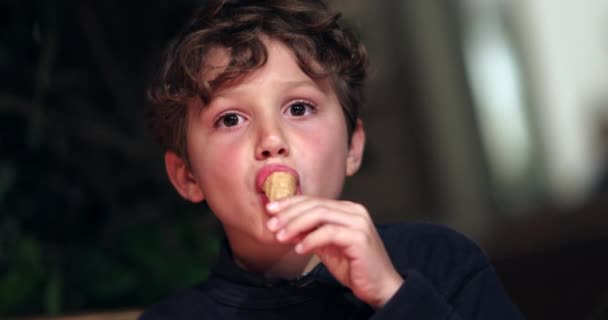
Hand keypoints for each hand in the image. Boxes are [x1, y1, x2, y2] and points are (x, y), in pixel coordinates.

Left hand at [266, 196, 403, 307]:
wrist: (379, 286)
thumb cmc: (354, 267)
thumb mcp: (327, 247)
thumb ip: (310, 234)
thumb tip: (286, 226)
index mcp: (347, 210)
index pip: (314, 200)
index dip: (291, 203)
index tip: (271, 210)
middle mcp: (354, 211)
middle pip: (315, 205)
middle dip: (289, 214)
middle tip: (271, 225)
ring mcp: (359, 223)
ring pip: (321, 215)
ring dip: (296, 225)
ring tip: (280, 237)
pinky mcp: (359, 237)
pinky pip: (329, 233)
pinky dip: (311, 239)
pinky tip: (299, 248)